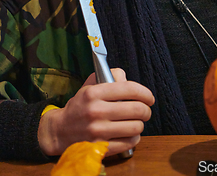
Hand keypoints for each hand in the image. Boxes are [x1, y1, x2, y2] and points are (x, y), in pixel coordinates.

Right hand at [38, 68, 154, 156]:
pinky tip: (129, 133)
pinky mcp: (100, 148)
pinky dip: (134, 138)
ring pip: (135, 127)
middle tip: (145, 110)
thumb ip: (110, 76)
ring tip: (136, 122)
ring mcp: (98, 131)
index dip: (145, 93)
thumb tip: (128, 80)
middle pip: (136, 109)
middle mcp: (96, 111)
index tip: (149, 97)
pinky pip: (129, 143)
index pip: (129, 89)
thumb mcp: (90, 84)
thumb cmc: (80, 105)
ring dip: (140, 124)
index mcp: (94, 93)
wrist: (60, 130)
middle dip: (146, 110)